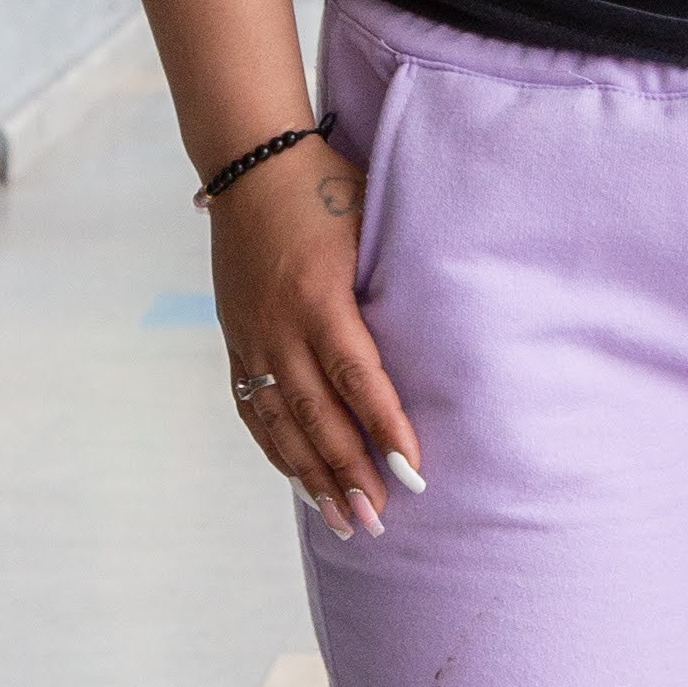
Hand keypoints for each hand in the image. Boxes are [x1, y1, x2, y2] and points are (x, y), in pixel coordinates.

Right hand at [207, 132, 423, 535]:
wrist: (251, 164)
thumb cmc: (328, 188)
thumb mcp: (372, 221)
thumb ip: (398, 279)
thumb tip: (451, 331)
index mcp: (320, 296)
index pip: (358, 378)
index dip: (385, 428)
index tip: (411, 474)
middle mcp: (280, 325)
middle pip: (317, 415)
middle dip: (349, 473)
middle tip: (378, 522)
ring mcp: (252, 336)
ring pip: (282, 422)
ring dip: (313, 476)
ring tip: (344, 521)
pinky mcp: (236, 340)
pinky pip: (254, 408)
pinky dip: (278, 450)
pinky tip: (301, 482)